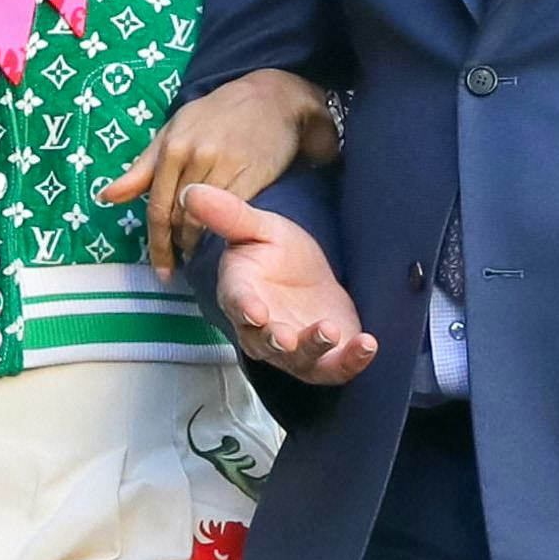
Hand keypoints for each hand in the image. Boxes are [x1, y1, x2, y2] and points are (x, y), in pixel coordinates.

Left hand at [99, 71, 336, 276]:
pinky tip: (221, 242)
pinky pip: (231, 215)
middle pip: (178, 219)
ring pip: (204, 221)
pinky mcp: (252, 176)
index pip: (157, 208)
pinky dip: (222, 234)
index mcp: (172, 147)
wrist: (270, 99)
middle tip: (178, 268)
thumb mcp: (173, 132)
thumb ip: (141, 169)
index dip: (157, 245)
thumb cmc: (215, 116)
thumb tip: (106, 196)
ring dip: (198, 245)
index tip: (162, 270)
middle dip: (175, 249)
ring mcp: (225, 166)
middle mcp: (195, 157)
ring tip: (198, 256)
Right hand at [185, 180, 377, 385]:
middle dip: (276, 340)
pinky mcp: (325, 359)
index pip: (238, 304)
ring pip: (299, 359)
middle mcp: (262, 330)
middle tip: (287, 336)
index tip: (254, 311)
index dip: (245, 308)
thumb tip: (190, 191)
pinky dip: (352, 361)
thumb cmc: (277, 253)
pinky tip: (367, 344)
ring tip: (332, 331)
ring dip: (314, 349)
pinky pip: (335, 369)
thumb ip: (229, 214)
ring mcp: (293, 350)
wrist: (308, 278)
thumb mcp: (259, 227)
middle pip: (265, 342)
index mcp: (242, 295)